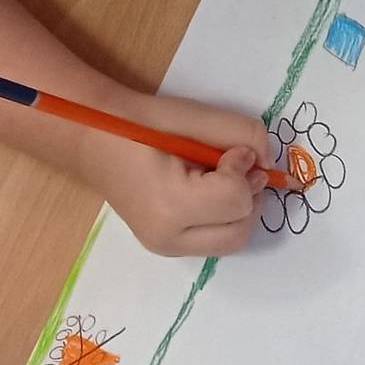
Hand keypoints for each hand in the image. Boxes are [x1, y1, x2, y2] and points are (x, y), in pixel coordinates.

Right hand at [82, 92, 272, 257]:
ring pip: (232, 241)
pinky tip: (209, 192)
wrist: (96, 140)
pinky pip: (215, 239)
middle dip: (249, 196)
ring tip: (221, 179)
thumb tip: (268, 163)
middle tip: (236, 166)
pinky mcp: (166, 247)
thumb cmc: (145, 124)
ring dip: (239, 209)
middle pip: (241, 230)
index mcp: (170, 205)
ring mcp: (164, 248)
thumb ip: (243, 134)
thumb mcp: (198, 116)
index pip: (236, 198)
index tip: (230, 151)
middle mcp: (167, 238)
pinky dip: (224, 217)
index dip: (244, 168)